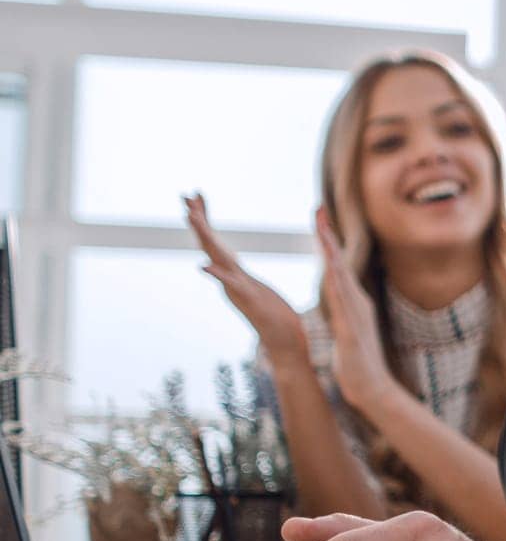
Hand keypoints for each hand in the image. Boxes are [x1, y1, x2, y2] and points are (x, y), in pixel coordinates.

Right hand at [185, 192, 307, 361]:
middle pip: (211, 244)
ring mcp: (238, 290)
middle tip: (185, 195)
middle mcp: (232, 279)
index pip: (217, 241)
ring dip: (205, 238)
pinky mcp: (249, 302)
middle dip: (199, 220)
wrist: (285, 346)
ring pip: (217, 259)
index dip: (206, 219)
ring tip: (191, 215)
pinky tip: (202, 266)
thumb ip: (244, 282)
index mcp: (237, 273)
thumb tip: (235, 274)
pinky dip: (216, 276)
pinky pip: (230, 286)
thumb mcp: (260, 292)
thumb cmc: (278, 320)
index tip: (197, 194)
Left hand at [315, 208, 399, 414]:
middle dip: (329, 236)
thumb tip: (338, 299)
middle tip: (319, 211)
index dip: (329, 242)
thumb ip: (343, 312)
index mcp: (354, 302)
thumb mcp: (347, 330)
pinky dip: (336, 284)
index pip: (338, 266)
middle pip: (340, 263)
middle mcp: (357, 302)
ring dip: (331, 253)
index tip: (319, 219)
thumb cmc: (358, 363)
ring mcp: (356, 314)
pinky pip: (342, 303)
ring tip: (321, 231)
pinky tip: (330, 271)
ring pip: (341, 277)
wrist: (373, 388)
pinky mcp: (351, 330)